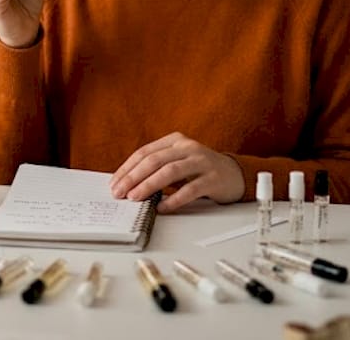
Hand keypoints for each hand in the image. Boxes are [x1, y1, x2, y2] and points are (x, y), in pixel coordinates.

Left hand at [109, 132, 245, 212]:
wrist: (234, 174)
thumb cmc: (200, 170)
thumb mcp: (177, 162)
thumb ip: (156, 168)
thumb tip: (127, 184)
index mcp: (175, 141)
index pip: (145, 152)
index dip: (127, 168)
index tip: (114, 183)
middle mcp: (188, 147)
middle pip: (155, 160)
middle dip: (134, 177)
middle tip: (120, 192)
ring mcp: (202, 162)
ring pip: (170, 172)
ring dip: (149, 185)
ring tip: (136, 198)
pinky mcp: (213, 178)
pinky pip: (190, 189)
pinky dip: (174, 199)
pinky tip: (162, 208)